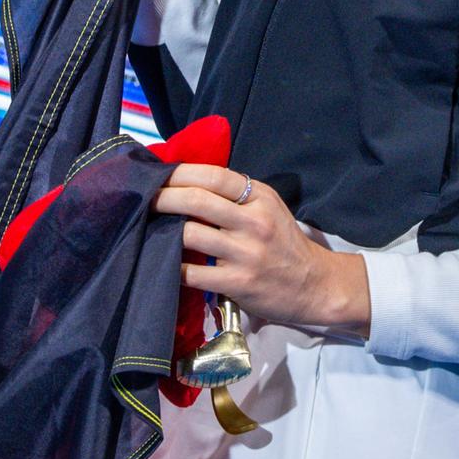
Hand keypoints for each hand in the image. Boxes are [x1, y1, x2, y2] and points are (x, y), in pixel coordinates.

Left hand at [156, 163, 369, 335]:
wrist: (313, 285)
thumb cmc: (284, 243)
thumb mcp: (268, 208)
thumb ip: (236, 195)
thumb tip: (186, 181)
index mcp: (260, 198)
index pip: (214, 176)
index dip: (180, 173)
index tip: (158, 174)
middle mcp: (254, 222)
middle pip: (196, 201)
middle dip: (163, 197)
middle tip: (145, 198)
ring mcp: (246, 254)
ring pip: (189, 235)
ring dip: (163, 231)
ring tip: (150, 229)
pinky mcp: (237, 284)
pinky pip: (192, 273)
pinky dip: (172, 267)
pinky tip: (163, 263)